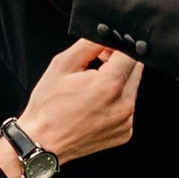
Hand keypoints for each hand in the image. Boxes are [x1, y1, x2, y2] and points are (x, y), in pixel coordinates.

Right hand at [12, 36, 141, 165]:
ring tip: (92, 88)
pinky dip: (117, 101)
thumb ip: (90, 44)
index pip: (132, 53)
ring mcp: (126, 121)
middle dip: (119, 62)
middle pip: (136, 69)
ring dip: (119, 81)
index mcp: (109, 85)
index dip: (118, 46)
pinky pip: (128, 107)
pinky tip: (96, 104)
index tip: (105, 49)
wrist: (42, 142)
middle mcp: (123, 105)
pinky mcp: (125, 133)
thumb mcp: (63, 64)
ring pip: (132, 88)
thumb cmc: (48, 106)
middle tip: (97, 65)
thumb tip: (108, 34)